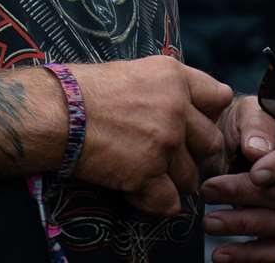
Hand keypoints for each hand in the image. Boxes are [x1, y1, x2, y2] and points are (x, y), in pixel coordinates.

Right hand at [71, 56, 232, 216]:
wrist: (55, 112)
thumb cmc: (84, 89)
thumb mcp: (132, 72)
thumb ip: (165, 88)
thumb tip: (185, 107)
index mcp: (173, 77)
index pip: (219, 97)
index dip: (207, 113)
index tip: (192, 122)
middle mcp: (176, 108)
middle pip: (211, 143)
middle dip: (193, 152)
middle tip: (167, 153)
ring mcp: (165, 143)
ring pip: (191, 177)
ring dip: (170, 178)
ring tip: (141, 169)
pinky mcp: (149, 174)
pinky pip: (170, 202)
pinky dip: (154, 201)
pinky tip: (135, 187)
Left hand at [200, 97, 274, 260]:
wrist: (236, 137)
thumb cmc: (246, 122)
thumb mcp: (249, 111)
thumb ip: (256, 127)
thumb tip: (258, 152)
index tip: (255, 174)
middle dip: (245, 195)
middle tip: (208, 190)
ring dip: (242, 225)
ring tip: (209, 222)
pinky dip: (250, 254)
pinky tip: (223, 255)